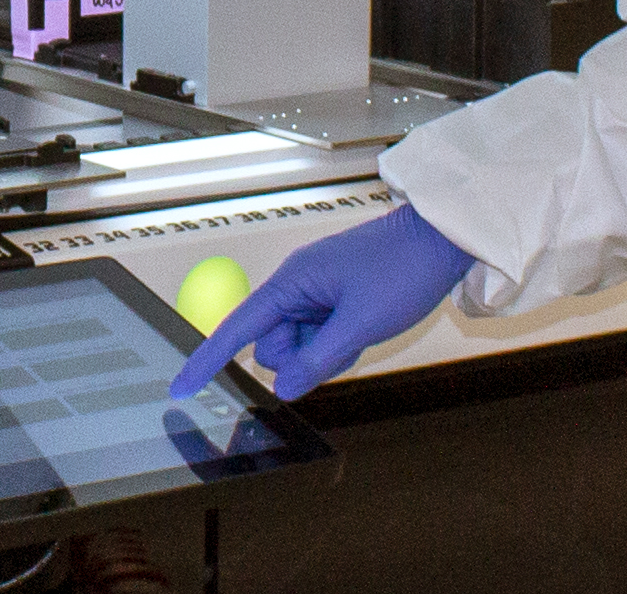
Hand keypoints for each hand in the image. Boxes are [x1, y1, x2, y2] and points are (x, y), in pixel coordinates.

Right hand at [167, 203, 477, 399]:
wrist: (443, 238)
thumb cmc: (404, 266)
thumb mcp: (362, 322)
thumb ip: (318, 358)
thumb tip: (284, 388)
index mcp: (292, 282)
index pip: (238, 329)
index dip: (207, 360)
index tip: (182, 387)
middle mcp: (297, 287)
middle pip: (274, 345)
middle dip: (302, 357)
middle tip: (345, 340)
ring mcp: (317, 294)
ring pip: (300, 346)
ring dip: (325, 352)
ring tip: (361, 329)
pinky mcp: (335, 301)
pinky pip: (321, 339)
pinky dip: (339, 344)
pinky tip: (365, 326)